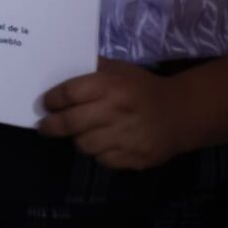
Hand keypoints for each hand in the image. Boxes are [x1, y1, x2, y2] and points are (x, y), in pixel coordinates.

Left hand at [38, 59, 190, 169]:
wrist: (182, 113)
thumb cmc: (143, 88)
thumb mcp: (119, 69)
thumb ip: (91, 68)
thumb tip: (58, 67)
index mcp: (111, 86)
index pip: (69, 93)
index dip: (52, 100)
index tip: (45, 103)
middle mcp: (117, 112)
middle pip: (70, 123)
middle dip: (51, 125)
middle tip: (44, 126)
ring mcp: (127, 138)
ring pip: (84, 145)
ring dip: (78, 139)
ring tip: (79, 132)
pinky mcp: (136, 158)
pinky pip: (103, 160)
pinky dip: (99, 153)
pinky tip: (103, 143)